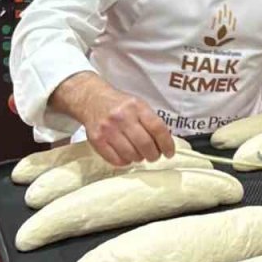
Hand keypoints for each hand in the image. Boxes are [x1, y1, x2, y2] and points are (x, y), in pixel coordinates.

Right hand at [50, 72, 174, 165]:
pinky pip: (116, 160)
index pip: (157, 128)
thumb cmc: (120, 105)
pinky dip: (125, 162)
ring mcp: (108, 129)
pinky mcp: (97, 140)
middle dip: (154, 155)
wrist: (91, 99)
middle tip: (154, 156)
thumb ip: (151, 121)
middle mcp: (122, 117)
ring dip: (139, 158)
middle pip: (145, 144)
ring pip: (131, 154)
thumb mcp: (138, 105)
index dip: (167, 144)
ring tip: (139, 154)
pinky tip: (126, 156)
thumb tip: (165, 144)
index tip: (170, 153)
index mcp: (137, 107)